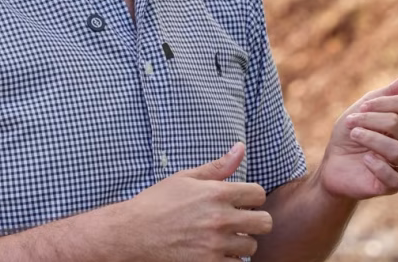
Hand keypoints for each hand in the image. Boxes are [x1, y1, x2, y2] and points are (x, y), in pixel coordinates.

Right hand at [117, 142, 272, 260]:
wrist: (133, 233)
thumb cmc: (158, 202)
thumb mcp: (186, 178)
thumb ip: (218, 166)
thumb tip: (240, 148)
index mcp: (216, 193)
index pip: (259, 194)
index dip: (252, 197)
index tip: (243, 201)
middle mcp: (220, 219)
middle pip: (264, 222)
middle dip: (255, 220)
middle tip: (242, 222)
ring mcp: (215, 245)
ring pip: (251, 247)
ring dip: (242, 243)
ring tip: (227, 238)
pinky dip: (230, 260)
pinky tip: (218, 252)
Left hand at [317, 68, 397, 200]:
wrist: (333, 164)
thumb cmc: (352, 134)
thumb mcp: (367, 108)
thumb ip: (393, 91)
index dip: (381, 103)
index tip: (362, 107)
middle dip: (370, 120)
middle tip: (351, 122)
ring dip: (370, 139)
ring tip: (354, 136)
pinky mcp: (392, 186)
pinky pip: (394, 178)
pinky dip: (376, 165)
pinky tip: (364, 159)